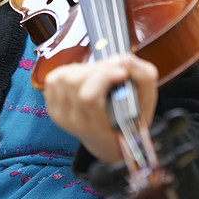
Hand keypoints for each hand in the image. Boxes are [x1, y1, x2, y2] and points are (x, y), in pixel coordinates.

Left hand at [43, 54, 157, 163]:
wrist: (110, 138)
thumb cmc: (129, 116)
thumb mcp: (146, 99)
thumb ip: (143, 76)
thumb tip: (126, 59)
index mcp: (101, 127)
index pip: (89, 97)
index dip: (104, 76)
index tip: (122, 71)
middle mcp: (77, 123)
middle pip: (74, 82)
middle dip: (97, 68)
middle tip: (112, 69)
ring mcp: (62, 116)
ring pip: (63, 77)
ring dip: (84, 69)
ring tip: (99, 75)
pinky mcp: (53, 107)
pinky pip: (55, 79)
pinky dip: (70, 72)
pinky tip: (84, 78)